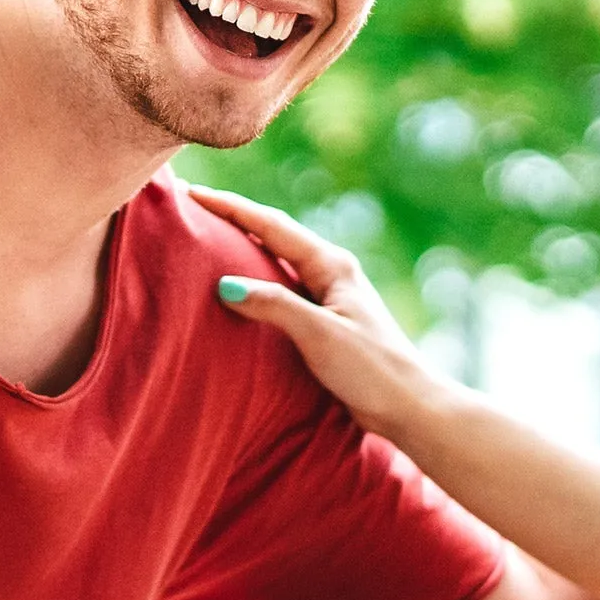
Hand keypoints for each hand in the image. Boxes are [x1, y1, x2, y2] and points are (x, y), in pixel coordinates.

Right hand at [192, 186, 435, 440]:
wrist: (409, 406)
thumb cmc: (371, 369)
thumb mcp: (319, 333)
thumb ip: (274, 305)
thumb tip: (225, 285)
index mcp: (332, 266)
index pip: (271, 226)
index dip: (230, 208)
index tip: (190, 192)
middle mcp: (331, 274)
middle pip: (273, 238)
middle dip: (233, 221)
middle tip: (190, 208)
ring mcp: (330, 298)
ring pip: (277, 264)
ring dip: (242, 251)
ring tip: (203, 240)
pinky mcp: (326, 323)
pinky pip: (282, 292)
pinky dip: (256, 284)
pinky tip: (237, 290)